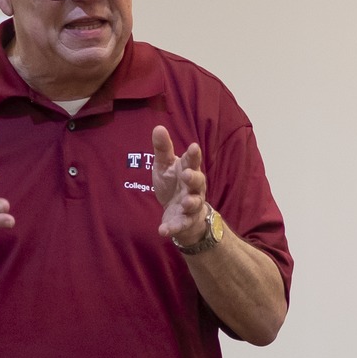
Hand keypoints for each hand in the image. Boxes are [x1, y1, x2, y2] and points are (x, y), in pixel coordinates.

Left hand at [152, 124, 209, 247]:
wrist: (179, 211)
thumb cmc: (174, 183)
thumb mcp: (166, 165)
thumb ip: (163, 149)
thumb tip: (158, 127)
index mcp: (188, 171)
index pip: (192, 161)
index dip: (193, 155)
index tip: (193, 147)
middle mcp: (194, 188)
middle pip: (198, 182)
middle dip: (194, 178)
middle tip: (187, 174)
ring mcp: (191, 206)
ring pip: (194, 204)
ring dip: (190, 203)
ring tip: (184, 202)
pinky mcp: (184, 222)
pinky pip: (180, 226)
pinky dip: (172, 228)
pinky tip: (162, 230)